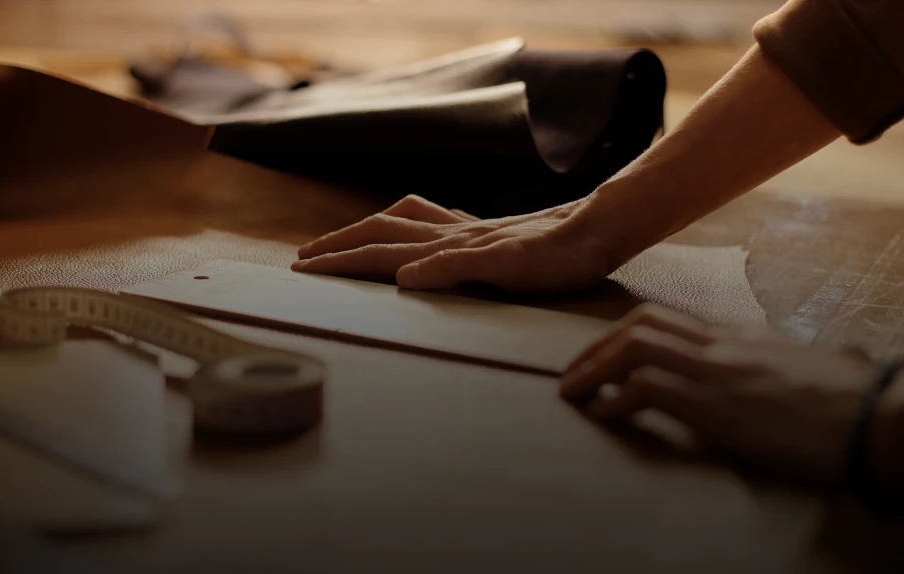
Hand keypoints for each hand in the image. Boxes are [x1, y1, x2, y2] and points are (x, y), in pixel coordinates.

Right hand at [292, 195, 627, 292]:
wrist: (600, 229)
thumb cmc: (561, 258)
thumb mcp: (510, 270)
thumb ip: (456, 270)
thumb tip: (403, 277)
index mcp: (450, 246)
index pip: (380, 253)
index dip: (340, 260)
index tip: (303, 269)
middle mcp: (453, 234)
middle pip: (382, 232)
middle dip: (340, 244)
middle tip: (305, 257)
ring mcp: (470, 230)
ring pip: (404, 222)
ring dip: (368, 229)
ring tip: (347, 238)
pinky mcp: (489, 234)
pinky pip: (435, 223)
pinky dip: (410, 226)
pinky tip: (419, 234)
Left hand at [560, 304, 880, 481]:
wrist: (884, 418)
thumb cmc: (864, 401)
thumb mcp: (821, 374)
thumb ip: (798, 368)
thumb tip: (826, 368)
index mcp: (746, 340)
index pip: (672, 322)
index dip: (629, 337)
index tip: (607, 357)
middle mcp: (727, 347)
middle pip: (644, 324)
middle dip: (598, 346)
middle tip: (573, 373)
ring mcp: (721, 372)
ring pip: (635, 346)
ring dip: (593, 368)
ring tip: (572, 393)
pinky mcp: (718, 407)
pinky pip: (647, 388)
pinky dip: (615, 399)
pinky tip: (602, 416)